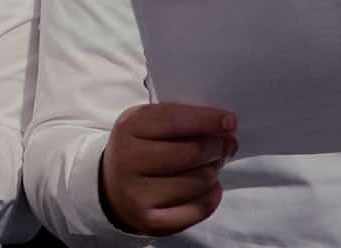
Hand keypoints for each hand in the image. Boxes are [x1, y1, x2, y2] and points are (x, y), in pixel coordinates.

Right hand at [99, 103, 236, 236]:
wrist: (111, 189)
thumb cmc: (139, 150)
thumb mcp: (148, 124)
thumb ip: (181, 120)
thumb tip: (224, 129)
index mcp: (128, 129)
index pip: (175, 120)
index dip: (207, 119)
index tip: (229, 121)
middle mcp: (129, 161)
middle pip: (192, 153)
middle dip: (217, 147)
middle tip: (225, 145)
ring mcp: (138, 194)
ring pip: (199, 181)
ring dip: (214, 171)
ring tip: (209, 166)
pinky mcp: (151, 222)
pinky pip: (199, 208)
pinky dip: (212, 196)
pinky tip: (207, 187)